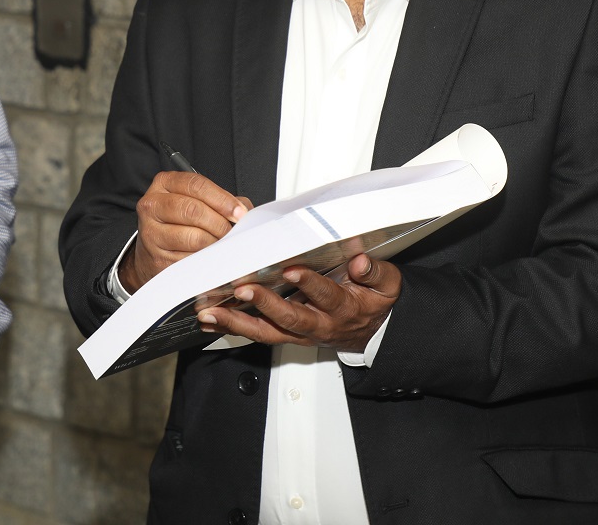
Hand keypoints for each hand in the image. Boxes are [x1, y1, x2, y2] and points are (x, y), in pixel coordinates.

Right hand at [121, 171, 252, 292]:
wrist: (156, 247)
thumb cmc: (183, 220)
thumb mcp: (199, 200)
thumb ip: (223, 200)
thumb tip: (245, 212)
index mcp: (164, 183)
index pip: (196, 185)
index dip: (222, 199)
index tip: (240, 213)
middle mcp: (152, 205)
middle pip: (192, 210)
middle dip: (220, 223)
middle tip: (233, 232)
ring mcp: (151, 233)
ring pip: (193, 237)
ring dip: (215, 243)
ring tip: (223, 244)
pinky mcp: (157, 258)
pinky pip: (190, 260)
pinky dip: (207, 260)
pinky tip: (212, 257)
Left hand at [197, 252, 400, 351]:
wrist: (373, 333)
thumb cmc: (374, 302)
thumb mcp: (387, 285)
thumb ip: (375, 272)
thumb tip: (360, 261)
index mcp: (343, 307)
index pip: (326, 295)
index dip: (309, 283)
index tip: (291, 269)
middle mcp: (318, 324)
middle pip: (289, 318)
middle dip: (264, 304)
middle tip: (241, 289)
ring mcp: (299, 333)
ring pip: (266, 331)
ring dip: (236, 322)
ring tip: (210, 311)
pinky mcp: (285, 335)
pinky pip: (256, 334)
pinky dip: (231, 327)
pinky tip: (210, 319)